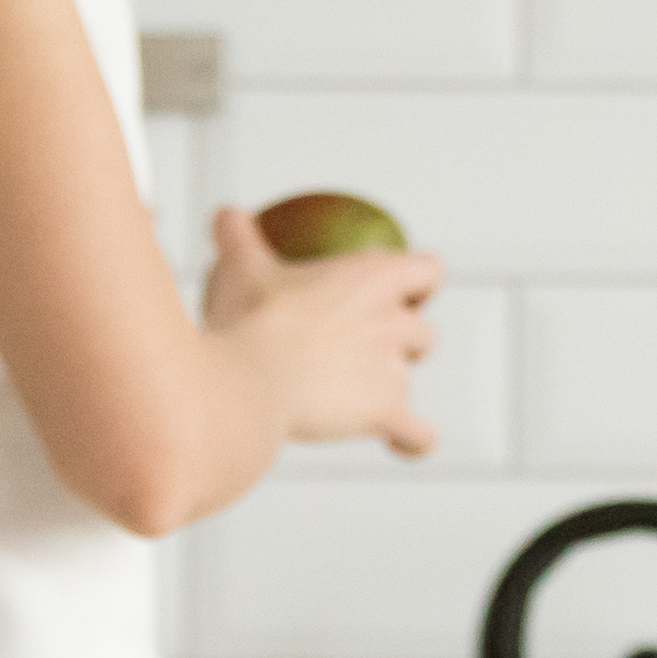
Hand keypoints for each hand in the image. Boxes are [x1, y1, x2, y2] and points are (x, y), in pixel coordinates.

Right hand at [202, 205, 442, 458]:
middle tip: (365, 346)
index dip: (419, 283)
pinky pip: (418, 433)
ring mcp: (392, 370)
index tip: (400, 292)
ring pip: (410, 379)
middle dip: (403, 340)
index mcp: (371, 278)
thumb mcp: (243, 268)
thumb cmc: (250, 322)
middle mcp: (393, 321)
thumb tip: (228, 216)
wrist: (248, 382)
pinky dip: (412, 439)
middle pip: (423, 332)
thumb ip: (240, 237)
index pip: (427, 271)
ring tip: (355, 392)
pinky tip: (401, 442)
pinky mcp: (386, 412)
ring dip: (390, 386)